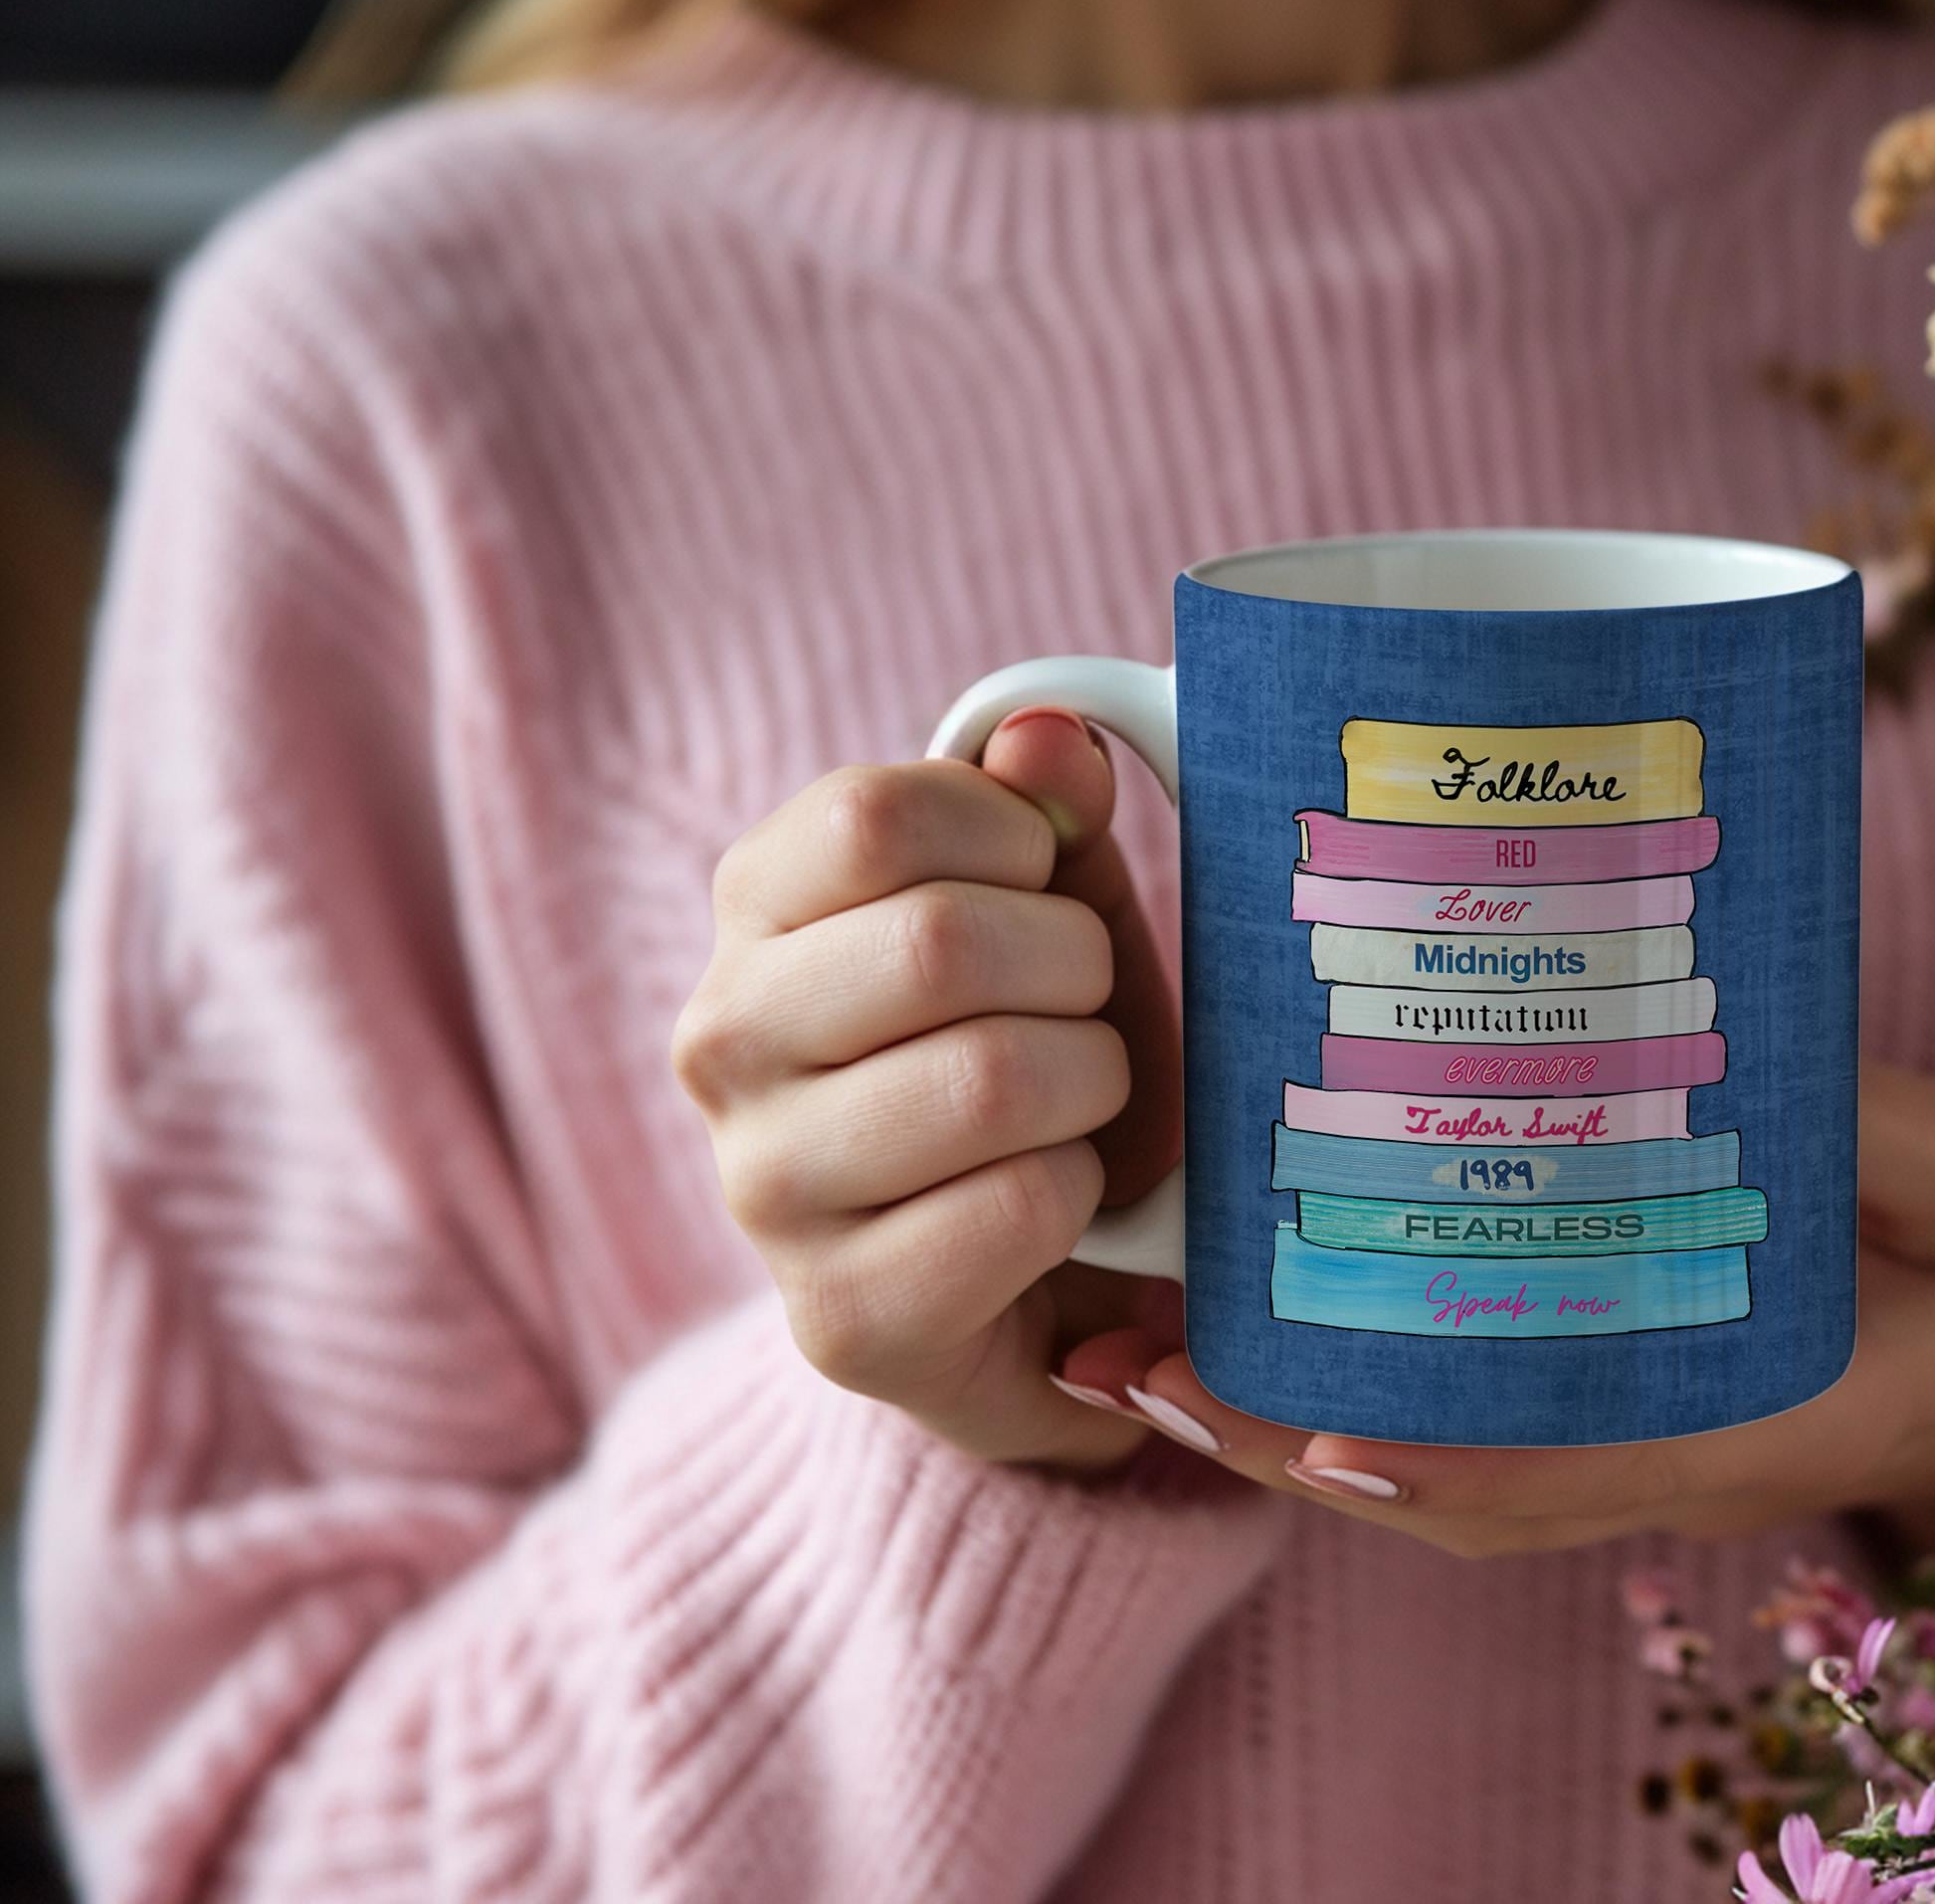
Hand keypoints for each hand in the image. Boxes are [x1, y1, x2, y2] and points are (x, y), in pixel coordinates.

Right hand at [673, 711, 1181, 1470]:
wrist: (1039, 1279)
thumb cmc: (1040, 1055)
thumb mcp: (1056, 911)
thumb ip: (1048, 814)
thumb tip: (1049, 736)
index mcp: (755, 911)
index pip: (871, 815)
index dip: (1012, 837)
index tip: (1043, 884)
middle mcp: (721, 1043)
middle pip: (941, 943)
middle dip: (1076, 970)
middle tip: (1087, 1012)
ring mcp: (765, 1189)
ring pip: (991, 1079)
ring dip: (1090, 1088)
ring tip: (1076, 1109)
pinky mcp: (841, 1319)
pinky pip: (1019, 1206)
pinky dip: (1079, 1194)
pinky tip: (1054, 1205)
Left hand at [1056, 1061, 1934, 1562]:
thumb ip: (1867, 1127)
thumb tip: (1729, 1045)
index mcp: (1751, 1415)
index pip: (1555, 1462)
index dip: (1419, 1448)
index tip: (1294, 1415)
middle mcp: (1667, 1454)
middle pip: (1437, 1485)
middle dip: (1276, 1436)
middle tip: (1120, 1357)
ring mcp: (1639, 1452)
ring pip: (1427, 1476)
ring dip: (1278, 1431)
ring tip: (1129, 1353)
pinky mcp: (1629, 1421)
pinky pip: (1465, 1442)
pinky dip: (1350, 1412)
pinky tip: (1255, 1346)